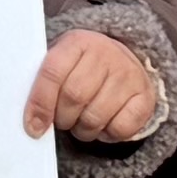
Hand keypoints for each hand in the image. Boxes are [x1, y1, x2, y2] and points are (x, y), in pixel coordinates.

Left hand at [26, 28, 163, 146]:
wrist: (122, 61)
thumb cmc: (81, 69)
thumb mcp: (61, 64)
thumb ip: (43, 85)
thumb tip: (31, 121)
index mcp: (77, 42)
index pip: (53, 72)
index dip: (40, 103)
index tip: (33, 127)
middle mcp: (106, 53)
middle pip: (74, 97)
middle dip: (63, 118)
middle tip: (63, 119)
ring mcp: (128, 74)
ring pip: (95, 118)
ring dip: (83, 129)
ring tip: (82, 120)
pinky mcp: (145, 96)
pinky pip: (120, 129)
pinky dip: (107, 135)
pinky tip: (104, 123)